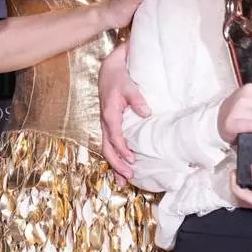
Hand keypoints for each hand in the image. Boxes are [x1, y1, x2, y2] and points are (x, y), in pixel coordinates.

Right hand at [99, 42, 149, 181]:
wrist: (109, 70)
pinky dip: (115, 156)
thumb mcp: (129, 85)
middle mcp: (105, 122)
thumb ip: (137, 99)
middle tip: (129, 177)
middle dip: (117, 164)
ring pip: (107, 149)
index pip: (115, 137)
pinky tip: (122, 167)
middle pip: (107, 148)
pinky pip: (110, 144)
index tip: (132, 160)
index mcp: (109, 114)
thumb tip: (146, 113)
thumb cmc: (119, 78)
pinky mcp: (109, 124)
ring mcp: (105, 124)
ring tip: (123, 181)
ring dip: (114, 164)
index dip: (123, 150)